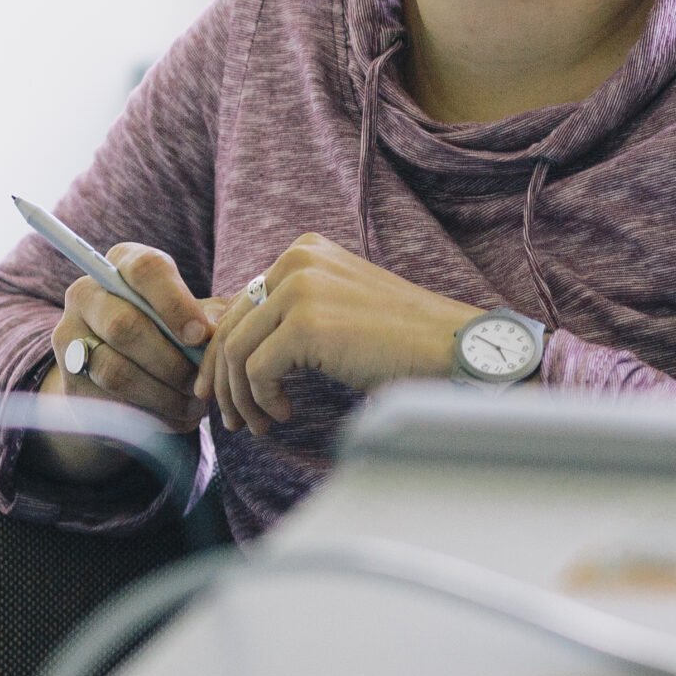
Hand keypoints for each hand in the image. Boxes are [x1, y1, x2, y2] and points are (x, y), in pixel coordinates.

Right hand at [29, 244, 220, 483]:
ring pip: (115, 371)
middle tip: (199, 380)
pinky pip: (109, 404)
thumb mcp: (193, 316)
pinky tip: (173, 416)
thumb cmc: (172, 334)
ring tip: (193, 404)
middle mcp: (86, 294)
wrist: (128, 374)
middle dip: (171, 360)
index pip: (145, 270)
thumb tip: (220, 330)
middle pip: (124, 325)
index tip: (200, 335)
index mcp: (121, 265)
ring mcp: (70, 339)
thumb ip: (211, 317)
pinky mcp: (70, 382)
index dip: (175, 303)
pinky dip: (149, 415)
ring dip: (162, 393)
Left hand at [195, 232, 478, 434]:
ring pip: (237, 351)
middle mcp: (297, 260)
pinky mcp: (306, 324)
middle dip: (224, 380)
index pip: (242, 304)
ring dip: (242, 397)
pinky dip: (264, 400)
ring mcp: (300, 289)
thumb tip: (237, 350)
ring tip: (260, 424)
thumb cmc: (401, 339)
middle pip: (232, 326)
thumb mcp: (339, 307)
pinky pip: (256, 371)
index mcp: (304, 251)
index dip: (225, 353)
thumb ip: (293, 312)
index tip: (225, 391)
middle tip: (233, 418)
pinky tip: (286, 413)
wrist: (451, 348)